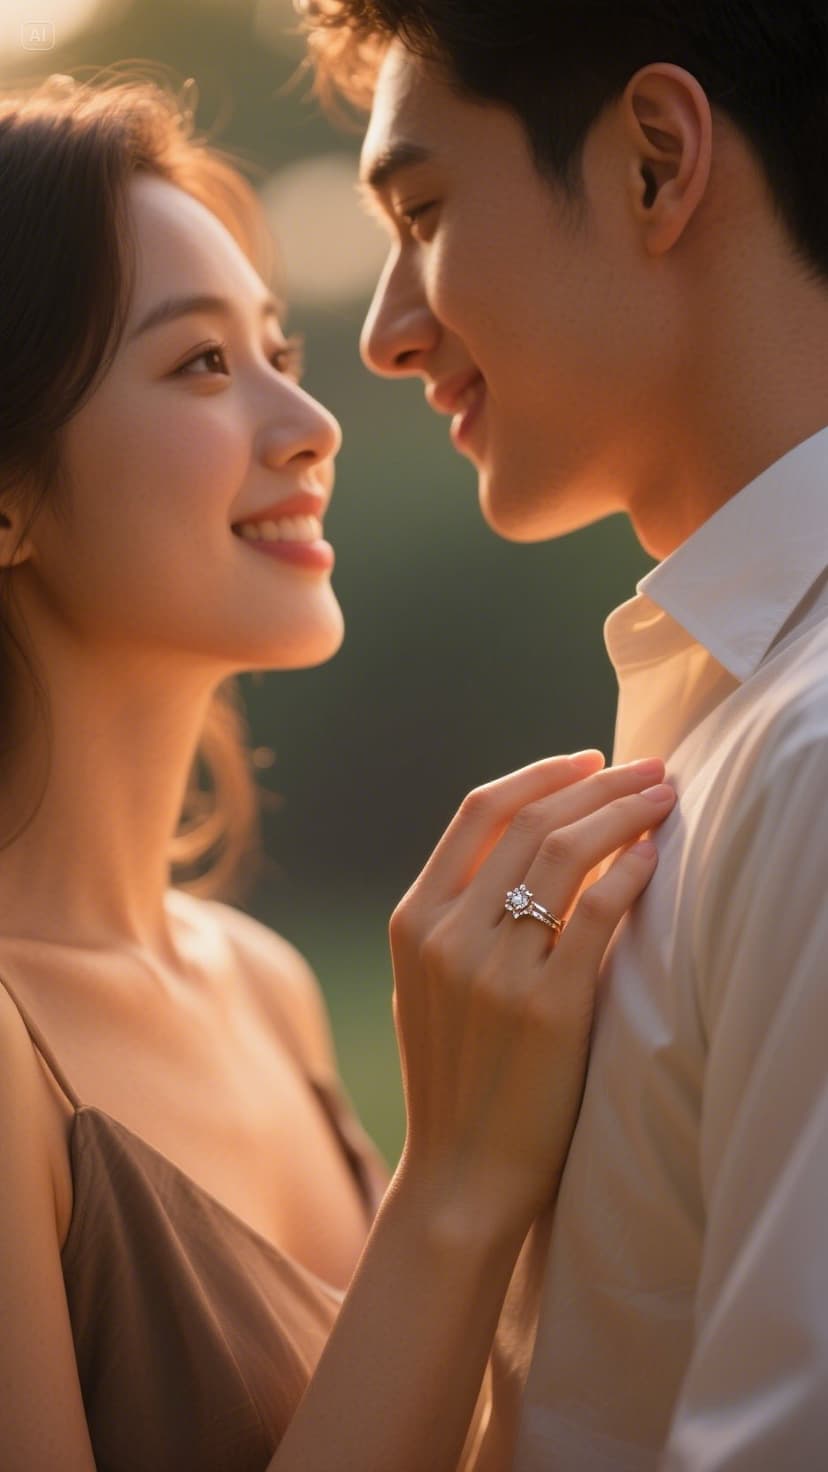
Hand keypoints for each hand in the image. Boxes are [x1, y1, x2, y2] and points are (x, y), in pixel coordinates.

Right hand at [389, 751, 675, 1242]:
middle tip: (647, 767)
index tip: (589, 758)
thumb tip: (531, 842)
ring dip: (624, 813)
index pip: (479, 811)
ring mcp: (495, 970)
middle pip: (531, 820)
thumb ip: (460, 913)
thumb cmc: (456, 1075)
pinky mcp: (546, 1008)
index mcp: (414, 920)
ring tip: (664, 798)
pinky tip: (656, 856)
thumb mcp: (430, 982)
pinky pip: (599, 913)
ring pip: (568, 853)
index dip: (541, 774)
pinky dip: (632, 872)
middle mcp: (448, 934)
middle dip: (597, 781)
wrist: (461, 1173)